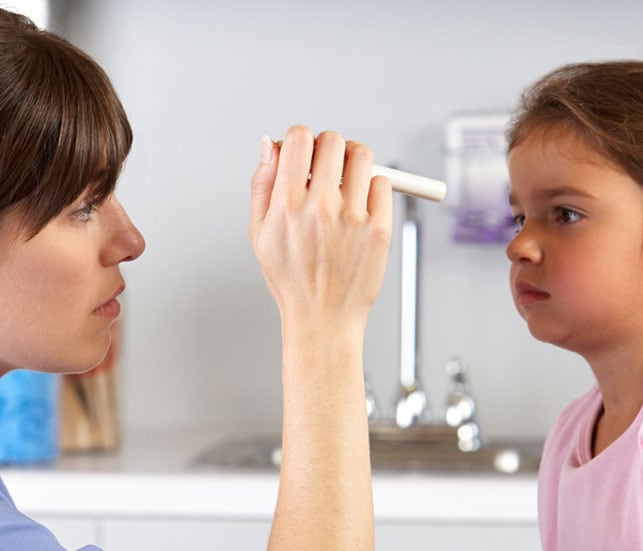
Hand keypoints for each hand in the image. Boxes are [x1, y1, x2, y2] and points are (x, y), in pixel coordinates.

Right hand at [249, 125, 392, 331]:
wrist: (323, 319)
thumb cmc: (291, 280)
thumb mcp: (259, 234)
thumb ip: (261, 185)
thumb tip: (269, 146)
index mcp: (287, 205)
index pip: (300, 139)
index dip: (301, 139)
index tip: (304, 153)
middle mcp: (321, 208)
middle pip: (332, 141)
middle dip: (328, 147)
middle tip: (327, 166)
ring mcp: (353, 218)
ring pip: (362, 156)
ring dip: (353, 160)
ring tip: (347, 180)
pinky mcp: (379, 229)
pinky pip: (383, 183)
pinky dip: (373, 186)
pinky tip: (361, 205)